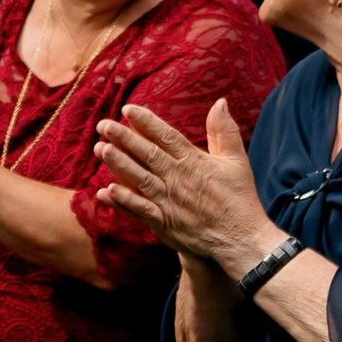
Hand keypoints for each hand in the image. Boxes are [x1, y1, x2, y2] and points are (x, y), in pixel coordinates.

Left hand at [94, 100, 277, 273]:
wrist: (241, 239)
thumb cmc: (238, 198)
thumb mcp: (236, 161)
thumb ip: (223, 131)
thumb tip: (220, 102)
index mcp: (194, 161)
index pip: (166, 137)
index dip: (146, 122)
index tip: (128, 109)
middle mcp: (179, 178)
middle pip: (147, 154)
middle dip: (124, 138)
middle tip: (103, 125)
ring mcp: (169, 201)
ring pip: (139, 178)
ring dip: (119, 164)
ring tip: (100, 149)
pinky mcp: (164, 222)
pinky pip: (140, 209)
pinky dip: (124, 200)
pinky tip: (106, 191)